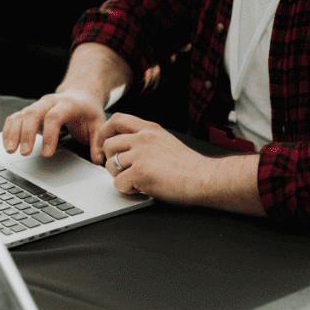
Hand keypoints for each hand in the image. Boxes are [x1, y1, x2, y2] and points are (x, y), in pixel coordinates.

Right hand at [2, 90, 106, 161]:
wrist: (81, 94)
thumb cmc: (88, 111)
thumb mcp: (99, 124)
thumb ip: (98, 142)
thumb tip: (99, 160)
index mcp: (68, 104)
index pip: (55, 117)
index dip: (50, 135)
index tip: (47, 153)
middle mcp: (50, 102)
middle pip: (33, 114)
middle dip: (27, 134)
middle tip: (25, 153)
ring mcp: (38, 106)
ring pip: (21, 115)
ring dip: (14, 132)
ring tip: (11, 150)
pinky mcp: (30, 111)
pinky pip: (15, 117)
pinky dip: (9, 130)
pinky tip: (7, 144)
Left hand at [97, 113, 215, 202]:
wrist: (205, 179)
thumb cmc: (190, 167)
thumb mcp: (167, 142)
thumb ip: (147, 140)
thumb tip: (128, 150)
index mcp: (151, 129)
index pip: (117, 119)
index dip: (105, 132)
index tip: (104, 145)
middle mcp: (143, 138)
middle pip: (109, 144)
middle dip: (111, 160)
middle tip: (122, 171)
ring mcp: (141, 154)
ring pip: (111, 165)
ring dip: (119, 176)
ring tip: (136, 182)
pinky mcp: (139, 173)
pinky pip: (118, 183)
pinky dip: (127, 190)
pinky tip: (141, 189)